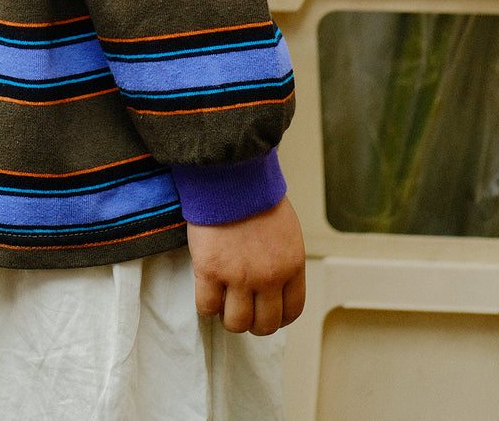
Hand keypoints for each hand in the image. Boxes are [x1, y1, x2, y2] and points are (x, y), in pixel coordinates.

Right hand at [187, 196, 305, 335]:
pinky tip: (206, 290)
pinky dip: (206, 305)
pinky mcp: (210, 271)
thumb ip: (283, 260)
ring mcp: (239, 277)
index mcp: (291, 266)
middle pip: (264, 324)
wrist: (231, 175)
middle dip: (252, 322)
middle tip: (242, 309)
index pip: (291, 311)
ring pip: (236, 323)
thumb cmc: (255, 196)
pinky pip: (206, 306)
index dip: (277, 318)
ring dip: (228, 317)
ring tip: (222, 301)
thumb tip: (275, 282)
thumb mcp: (285, 231)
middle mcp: (269, 277)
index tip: (266, 313)